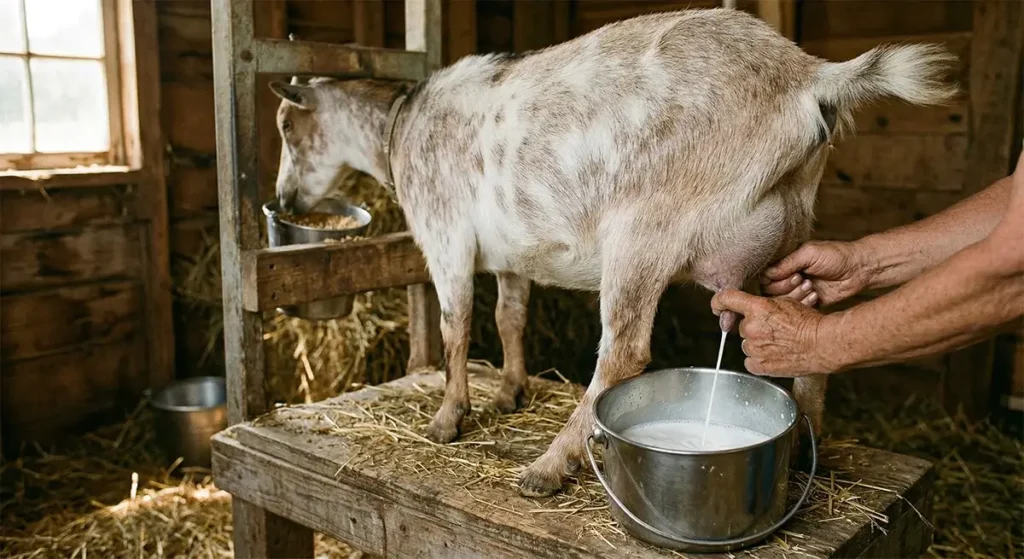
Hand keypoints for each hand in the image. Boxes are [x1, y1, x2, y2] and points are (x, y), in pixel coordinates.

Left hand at [711, 289, 838, 376]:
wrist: (823, 343)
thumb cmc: (809, 322)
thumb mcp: (785, 302)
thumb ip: (763, 305)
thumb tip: (750, 308)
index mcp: (757, 308)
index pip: (726, 299)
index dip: (719, 301)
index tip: (718, 306)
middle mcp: (751, 327)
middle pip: (742, 326)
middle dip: (753, 326)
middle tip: (773, 329)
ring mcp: (754, 348)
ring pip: (747, 344)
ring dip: (757, 343)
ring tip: (778, 343)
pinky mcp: (759, 365)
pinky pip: (750, 361)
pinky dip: (758, 359)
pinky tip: (773, 355)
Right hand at [761, 241, 871, 306]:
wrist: (859, 270)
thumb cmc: (836, 256)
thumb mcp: (809, 253)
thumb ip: (787, 263)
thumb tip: (766, 273)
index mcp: (787, 263)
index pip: (766, 275)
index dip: (775, 279)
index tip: (793, 275)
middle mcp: (788, 276)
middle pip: (771, 290)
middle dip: (786, 287)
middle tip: (804, 280)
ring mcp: (797, 290)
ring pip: (782, 301)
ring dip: (796, 296)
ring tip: (811, 287)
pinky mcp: (807, 302)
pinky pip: (796, 309)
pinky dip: (804, 304)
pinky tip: (816, 296)